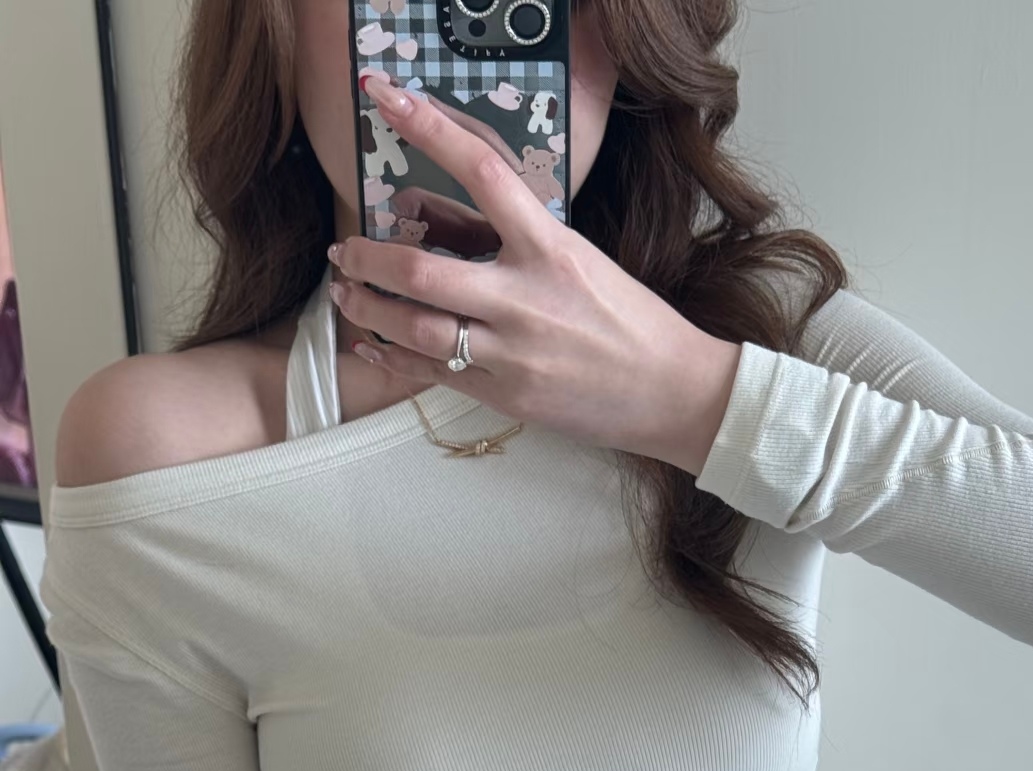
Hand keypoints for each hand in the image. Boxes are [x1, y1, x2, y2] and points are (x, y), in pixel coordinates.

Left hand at [329, 74, 742, 474]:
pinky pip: (434, 373)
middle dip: (369, 258)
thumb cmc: (630, 323)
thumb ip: (520, 242)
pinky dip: (393, 358)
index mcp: (551, 248)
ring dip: (371, 309)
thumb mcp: (581, 261)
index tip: (386, 98)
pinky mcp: (507, 395)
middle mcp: (526, 298)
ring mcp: (513, 352)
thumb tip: (452, 224)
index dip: (429, 128)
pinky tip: (371, 344)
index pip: (482, 172)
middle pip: (422, 271)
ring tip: (349, 295)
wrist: (673, 391)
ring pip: (418, 328)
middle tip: (345, 249)